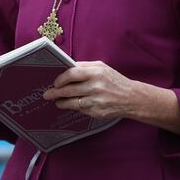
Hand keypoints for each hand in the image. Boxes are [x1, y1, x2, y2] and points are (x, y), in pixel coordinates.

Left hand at [42, 61, 179, 133]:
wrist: (132, 98)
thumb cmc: (114, 80)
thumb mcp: (102, 67)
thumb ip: (84, 66)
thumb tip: (66, 67)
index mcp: (96, 72)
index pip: (71, 74)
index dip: (60, 79)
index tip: (55, 82)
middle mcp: (96, 86)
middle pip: (68, 90)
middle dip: (55, 93)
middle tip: (47, 94)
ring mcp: (96, 101)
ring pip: (72, 103)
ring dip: (62, 102)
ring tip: (57, 101)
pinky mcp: (97, 112)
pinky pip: (81, 110)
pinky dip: (74, 107)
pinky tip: (71, 105)